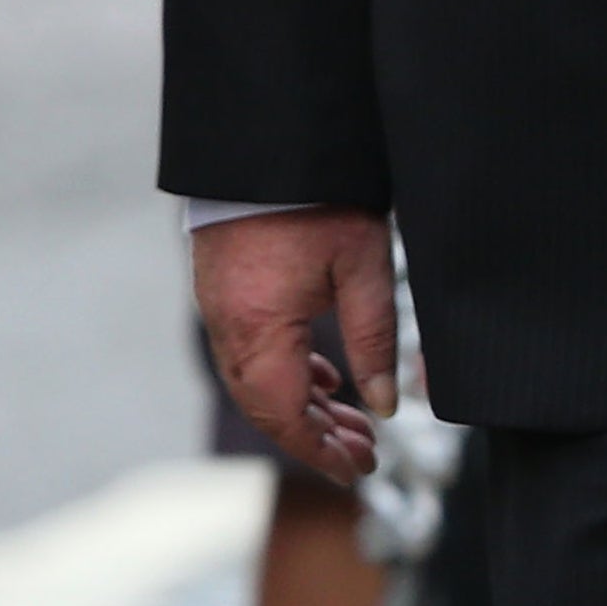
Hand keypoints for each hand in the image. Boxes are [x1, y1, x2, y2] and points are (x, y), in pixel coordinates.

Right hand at [196, 208, 399, 484]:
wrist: (269, 135)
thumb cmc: (320, 193)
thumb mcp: (364, 265)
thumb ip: (375, 338)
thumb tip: (386, 403)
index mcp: (259, 328)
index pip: (285, 415)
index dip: (321, 451)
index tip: (358, 470)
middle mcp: (228, 325)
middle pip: (267, 405)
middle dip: (316, 436)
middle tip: (365, 452)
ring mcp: (219, 306)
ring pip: (257, 380)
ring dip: (302, 407)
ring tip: (351, 421)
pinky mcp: (223, 287)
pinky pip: (249, 350)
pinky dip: (285, 373)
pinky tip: (321, 377)